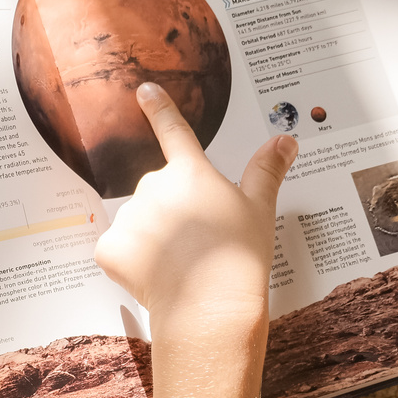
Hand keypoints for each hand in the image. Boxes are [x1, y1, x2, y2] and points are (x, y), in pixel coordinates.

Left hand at [94, 83, 297, 326]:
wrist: (210, 307)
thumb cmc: (240, 258)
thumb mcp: (260, 210)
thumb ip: (267, 170)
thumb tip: (286, 138)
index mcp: (191, 173)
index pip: (174, 131)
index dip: (160, 108)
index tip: (144, 90)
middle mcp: (155, 186)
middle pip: (159, 192)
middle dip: (172, 212)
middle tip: (198, 244)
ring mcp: (129, 217)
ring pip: (138, 222)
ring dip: (153, 239)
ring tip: (181, 266)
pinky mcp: (111, 249)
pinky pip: (118, 250)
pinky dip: (131, 263)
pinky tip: (154, 277)